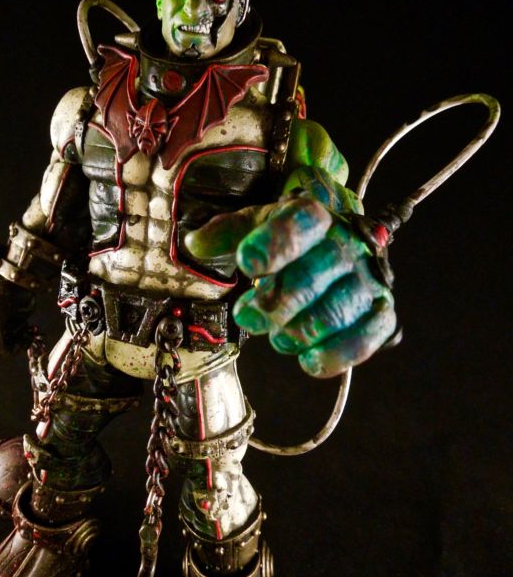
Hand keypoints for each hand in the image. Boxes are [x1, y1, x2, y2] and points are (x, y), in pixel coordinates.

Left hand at [185, 195, 396, 377]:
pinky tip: (308, 360)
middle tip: (248, 316)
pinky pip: (365, 338)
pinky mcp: (381, 313)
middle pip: (313, 276)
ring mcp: (368, 280)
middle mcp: (347, 244)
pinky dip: (335, 355)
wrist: (335, 254)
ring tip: (277, 337)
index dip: (274, 244)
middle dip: (273, 304)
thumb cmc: (289, 245)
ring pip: (334, 312)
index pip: (301, 221)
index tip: (248, 264)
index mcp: (315, 215)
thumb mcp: (256, 228)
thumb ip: (226, 233)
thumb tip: (195, 243)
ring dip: (296, 332)